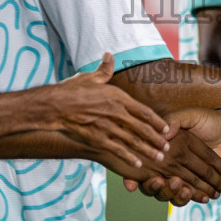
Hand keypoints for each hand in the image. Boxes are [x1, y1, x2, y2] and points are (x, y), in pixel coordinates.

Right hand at [26, 54, 170, 168]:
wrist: (54, 106)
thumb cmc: (71, 91)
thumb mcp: (90, 78)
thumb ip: (104, 70)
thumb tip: (109, 55)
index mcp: (118, 97)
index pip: (144, 112)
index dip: (158, 122)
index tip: (167, 130)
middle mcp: (116, 112)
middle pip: (143, 129)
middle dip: (157, 140)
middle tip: (166, 149)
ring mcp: (107, 127)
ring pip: (133, 141)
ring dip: (148, 150)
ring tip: (158, 158)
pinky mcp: (97, 138)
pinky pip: (117, 150)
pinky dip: (129, 158)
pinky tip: (137, 164)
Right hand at [115, 129, 220, 203]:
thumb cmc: (206, 121)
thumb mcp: (188, 116)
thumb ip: (174, 121)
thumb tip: (162, 135)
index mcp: (160, 151)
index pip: (141, 168)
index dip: (133, 178)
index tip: (132, 184)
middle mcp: (167, 168)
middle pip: (154, 187)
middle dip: (158, 188)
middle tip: (165, 182)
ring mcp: (182, 178)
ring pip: (171, 196)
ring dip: (177, 196)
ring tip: (185, 189)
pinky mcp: (197, 186)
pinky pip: (191, 197)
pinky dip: (196, 198)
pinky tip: (204, 195)